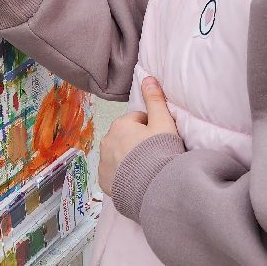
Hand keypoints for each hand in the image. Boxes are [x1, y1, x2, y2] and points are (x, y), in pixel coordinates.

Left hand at [98, 77, 178, 197]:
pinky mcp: (103, 181)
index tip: (160, 139)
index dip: (151, 128)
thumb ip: (155, 99)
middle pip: (125, 137)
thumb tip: (147, 77)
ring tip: (146, 168)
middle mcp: (106, 141)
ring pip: (117, 154)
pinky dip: (122, 174)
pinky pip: (113, 173)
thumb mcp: (163, 123)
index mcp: (120, 124)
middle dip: (137, 142)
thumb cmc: (160, 153)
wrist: (154, 189)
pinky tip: (136, 180)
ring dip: (128, 158)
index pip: (137, 120)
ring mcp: (103, 162)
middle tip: (154, 155)